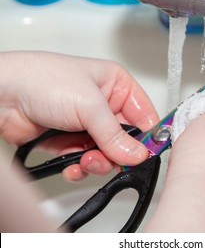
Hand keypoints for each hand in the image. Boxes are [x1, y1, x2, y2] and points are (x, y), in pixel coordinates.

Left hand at [0, 51, 158, 180]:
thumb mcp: (89, 105)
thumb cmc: (41, 79)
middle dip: (118, 153)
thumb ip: (115, 135)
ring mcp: (87, 124)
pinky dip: (81, 168)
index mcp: (116, 85)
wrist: (1, 94)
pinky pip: (86, 160)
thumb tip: (138, 154)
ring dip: (98, 162)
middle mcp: (104, 104)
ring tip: (85, 160)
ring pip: (107, 153)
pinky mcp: (71, 140)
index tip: (146, 155)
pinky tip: (73, 165)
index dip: (147, 136)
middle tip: (109, 159)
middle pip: (126, 139)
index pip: (144, 114)